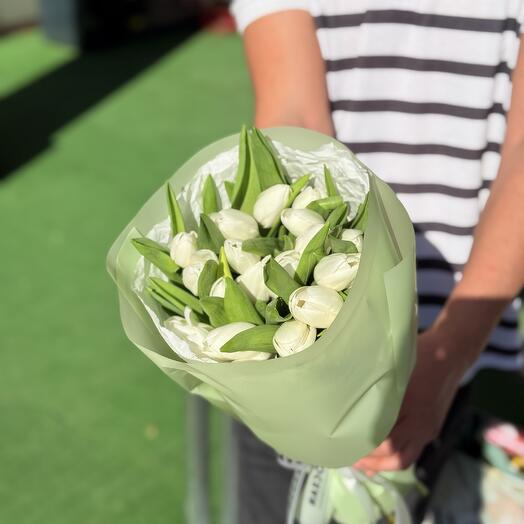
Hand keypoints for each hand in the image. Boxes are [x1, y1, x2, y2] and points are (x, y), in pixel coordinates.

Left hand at [354, 326, 471, 473]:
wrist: (450, 355)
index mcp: (410, 409)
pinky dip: (396, 456)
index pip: (387, 440)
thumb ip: (379, 390)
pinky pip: (414, 450)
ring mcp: (428, 430)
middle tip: (350, 458)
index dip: (366, 446)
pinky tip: (381, 458)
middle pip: (396, 456)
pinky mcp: (432, 429)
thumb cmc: (420, 356)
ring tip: (363, 464)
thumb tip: (354, 403)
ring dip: (384, 465)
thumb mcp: (395, 369)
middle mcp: (421, 425)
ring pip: (406, 458)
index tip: (346, 443)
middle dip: (372, 462)